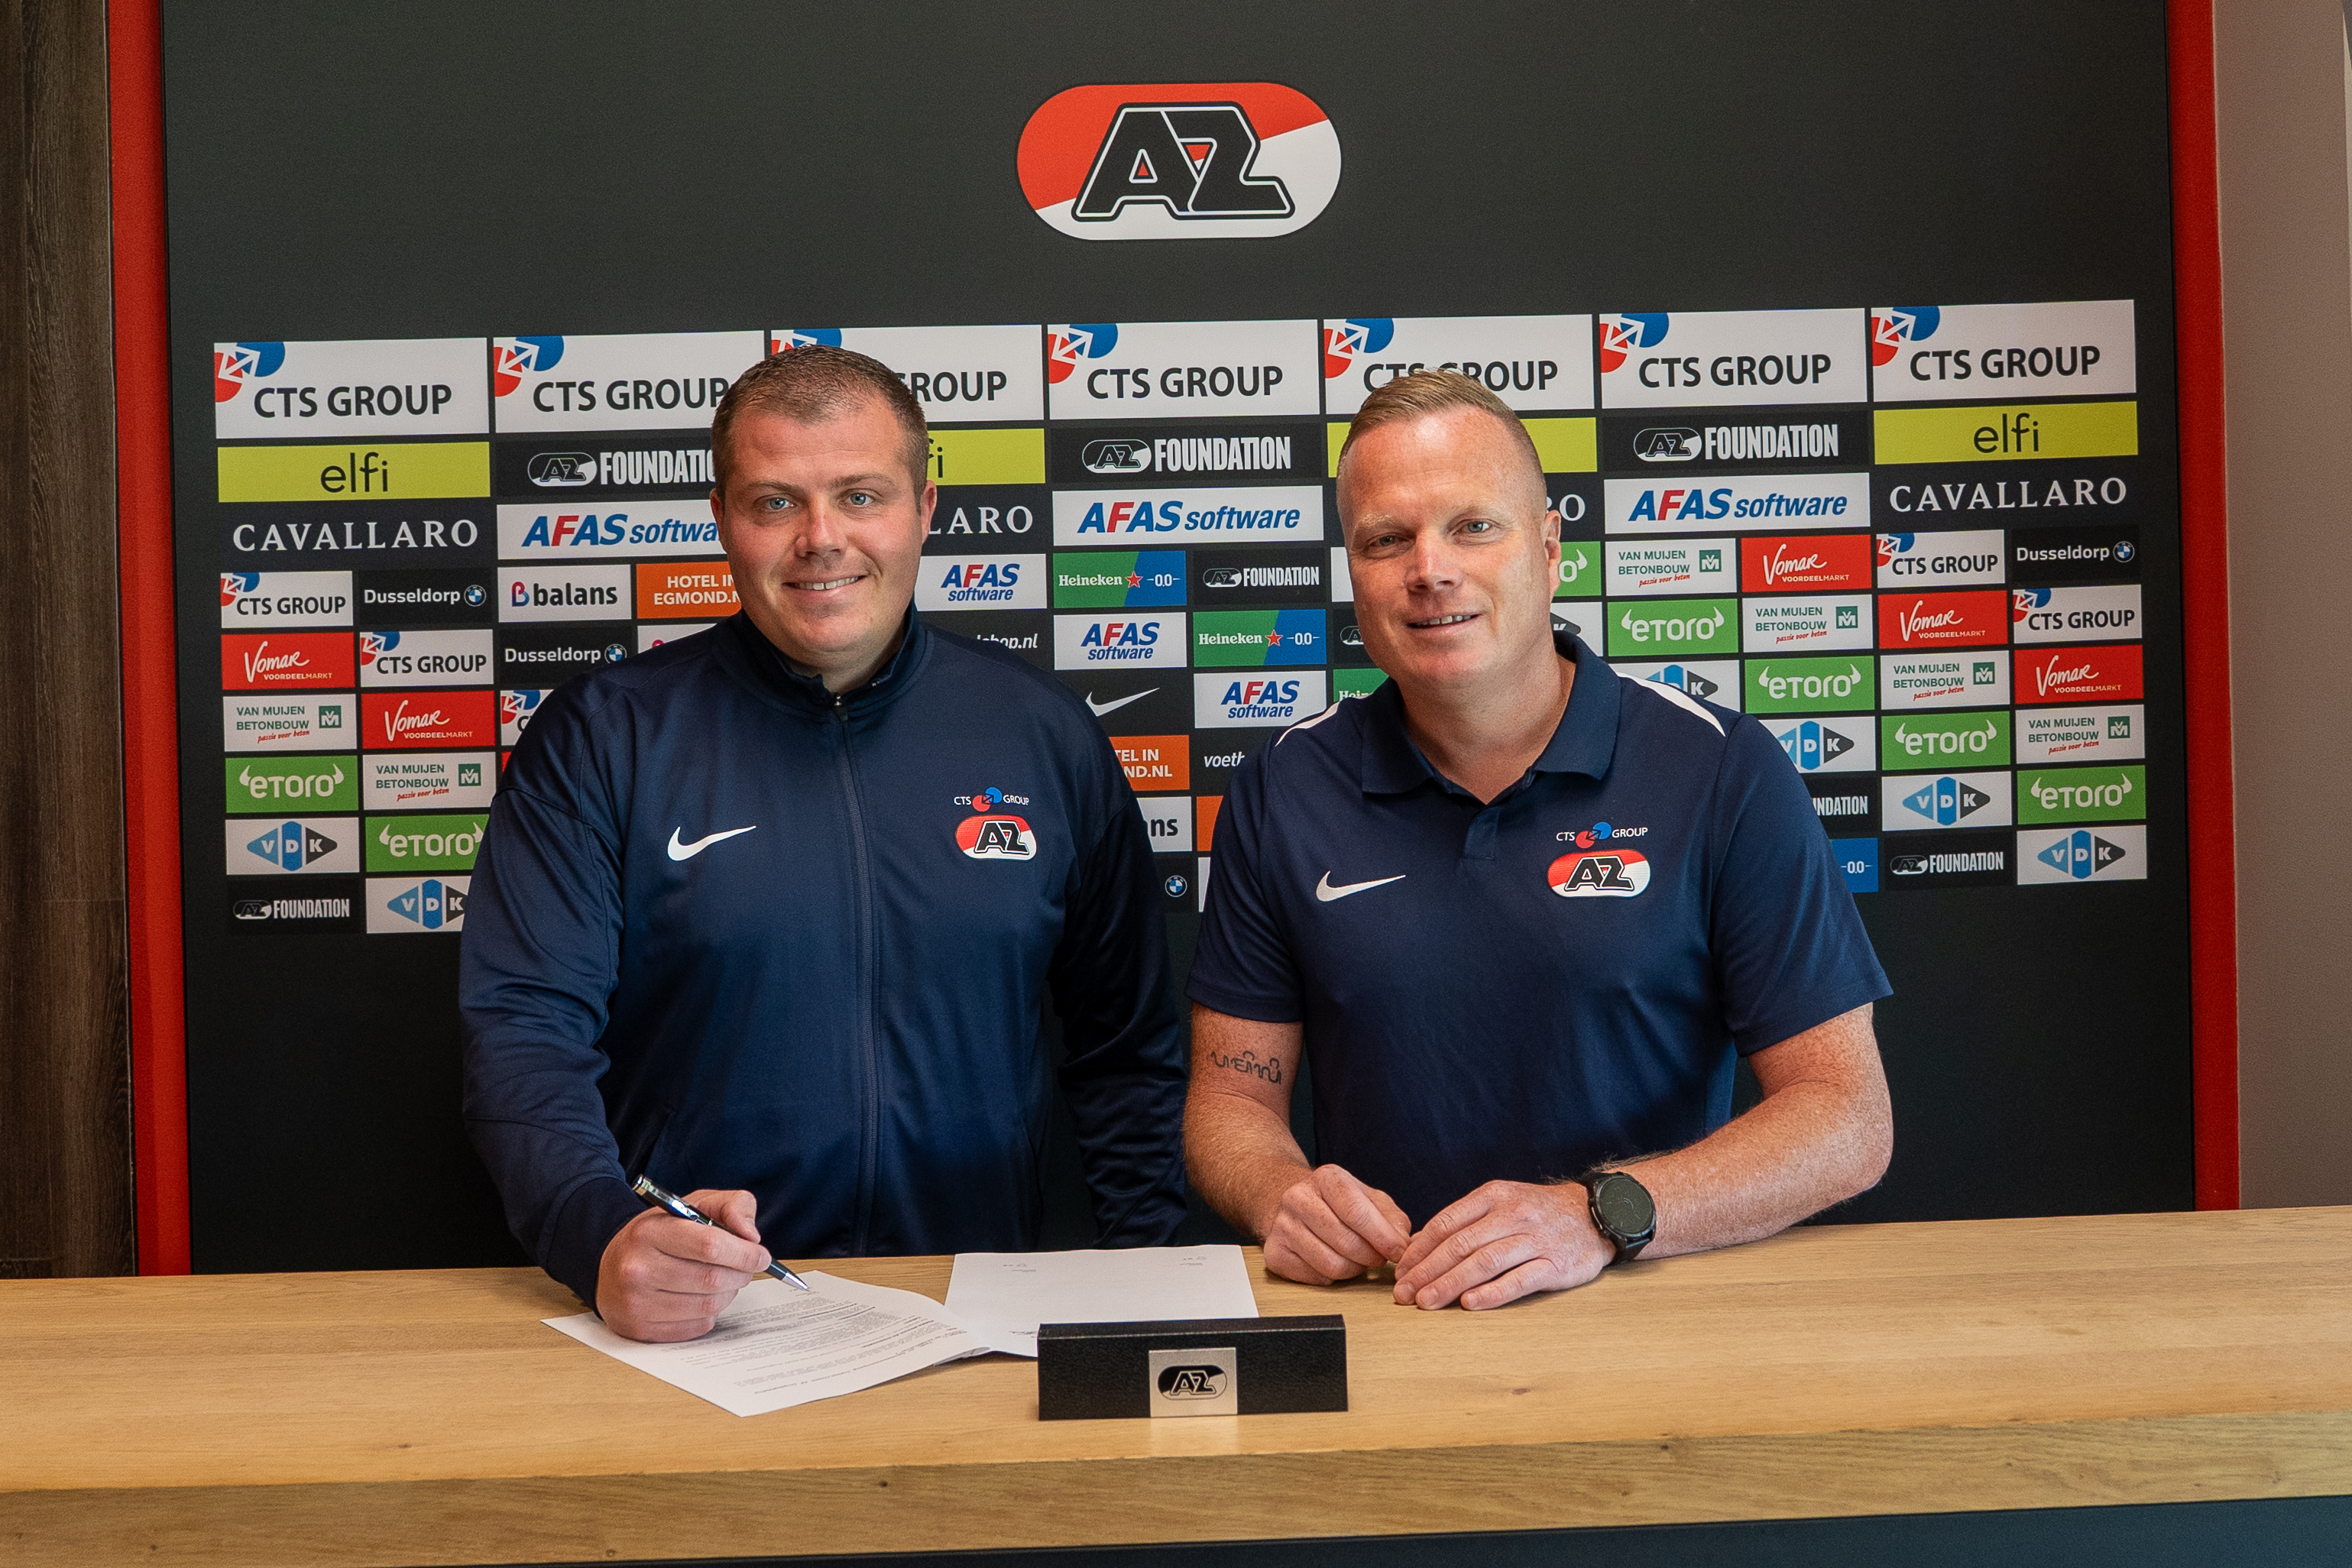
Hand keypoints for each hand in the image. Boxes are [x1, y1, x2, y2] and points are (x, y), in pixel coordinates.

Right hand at [595, 1188, 772, 1341]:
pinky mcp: (640, 1329)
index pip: (711, 1245)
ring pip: (708, 1306)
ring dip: (727, 1294)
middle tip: (745, 1268)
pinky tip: (701, 1298)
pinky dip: (709, 1314)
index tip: (760, 1255)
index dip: (744, 1253)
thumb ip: (732, 1206)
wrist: (609, 1263)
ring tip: (723, 1280)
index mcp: (651, 1232)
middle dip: (740, 1274)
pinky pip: (697, 1327)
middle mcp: (639, 1269)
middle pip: (712, 1279)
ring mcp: (636, 1303)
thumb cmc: (660, 1233)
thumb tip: (752, 1237)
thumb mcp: (694, 1205)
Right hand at [1259, 1164, 1412, 1285]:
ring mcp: (1283, 1226)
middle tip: (1379, 1257)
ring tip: (1358, 1260)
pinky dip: (1332, 1277)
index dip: (1382, 1237)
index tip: (1398, 1251)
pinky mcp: (1274, 1253)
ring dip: (1354, 1269)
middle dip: (1371, 1257)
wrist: (1295, 1203)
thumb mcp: (1369, 1198)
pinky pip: (1315, 1278)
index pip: (1357, 1213)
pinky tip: (1334, 1261)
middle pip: (1346, 1242)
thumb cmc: (1337, 1203)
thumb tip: (1402, 1244)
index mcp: (1326, 1179)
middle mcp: (1298, 1198)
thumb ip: (1392, 1218)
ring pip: (1331, 1264)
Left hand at [1392, 1180, 1612, 1309]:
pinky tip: (1470, 1304)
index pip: (1446, 1223)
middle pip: (1460, 1245)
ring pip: (1484, 1263)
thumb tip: (1419, 1247)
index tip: (1400, 1272)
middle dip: (1426, 1271)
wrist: (1596, 1215)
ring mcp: (1534, 1240)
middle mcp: (1512, 1214)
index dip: (1419, 1250)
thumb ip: (1465, 1221)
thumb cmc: (1538, 1212)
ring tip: (1426, 1303)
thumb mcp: (1502, 1201)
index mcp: (1493, 1196)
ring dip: (1450, 1284)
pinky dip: (1492, 1293)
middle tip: (1403, 1295)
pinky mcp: (1554, 1265)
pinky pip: (1518, 1280)